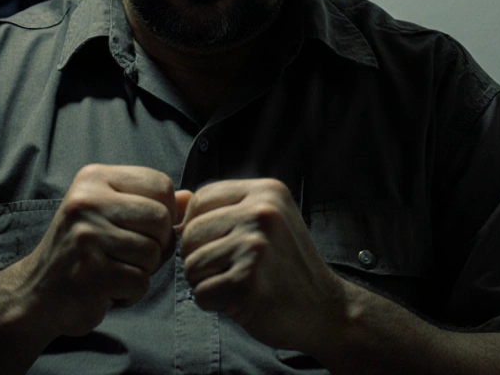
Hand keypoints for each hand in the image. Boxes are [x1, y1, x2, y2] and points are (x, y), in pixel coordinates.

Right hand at [18, 164, 178, 337]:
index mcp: (94, 178)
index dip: (166, 212)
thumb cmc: (81, 251)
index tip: (144, 229)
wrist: (37, 291)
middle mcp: (86, 202)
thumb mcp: (110, 213)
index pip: (161, 184)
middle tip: (129, 256)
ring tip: (114, 270)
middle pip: (161, 219)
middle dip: (157, 244)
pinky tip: (106, 289)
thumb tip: (192, 199)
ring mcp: (86, 237)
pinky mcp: (90, 273)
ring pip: (153, 253)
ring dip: (142, 271)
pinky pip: (140, 283)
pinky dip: (130, 293)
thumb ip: (149, 203)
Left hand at [178, 178, 346, 350]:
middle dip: (201, 258)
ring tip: (238, 284)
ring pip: (191, 265)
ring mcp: (255, 246)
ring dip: (206, 283)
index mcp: (266, 192)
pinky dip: (215, 304)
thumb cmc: (287, 267)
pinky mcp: (248, 281)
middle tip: (233, 270)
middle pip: (190, 232)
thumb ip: (222, 208)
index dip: (199, 227)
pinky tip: (241, 301)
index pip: (200, 200)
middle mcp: (261, 213)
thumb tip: (174, 199)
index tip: (223, 245)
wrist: (325, 309)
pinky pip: (201, 294)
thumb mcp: (264, 223)